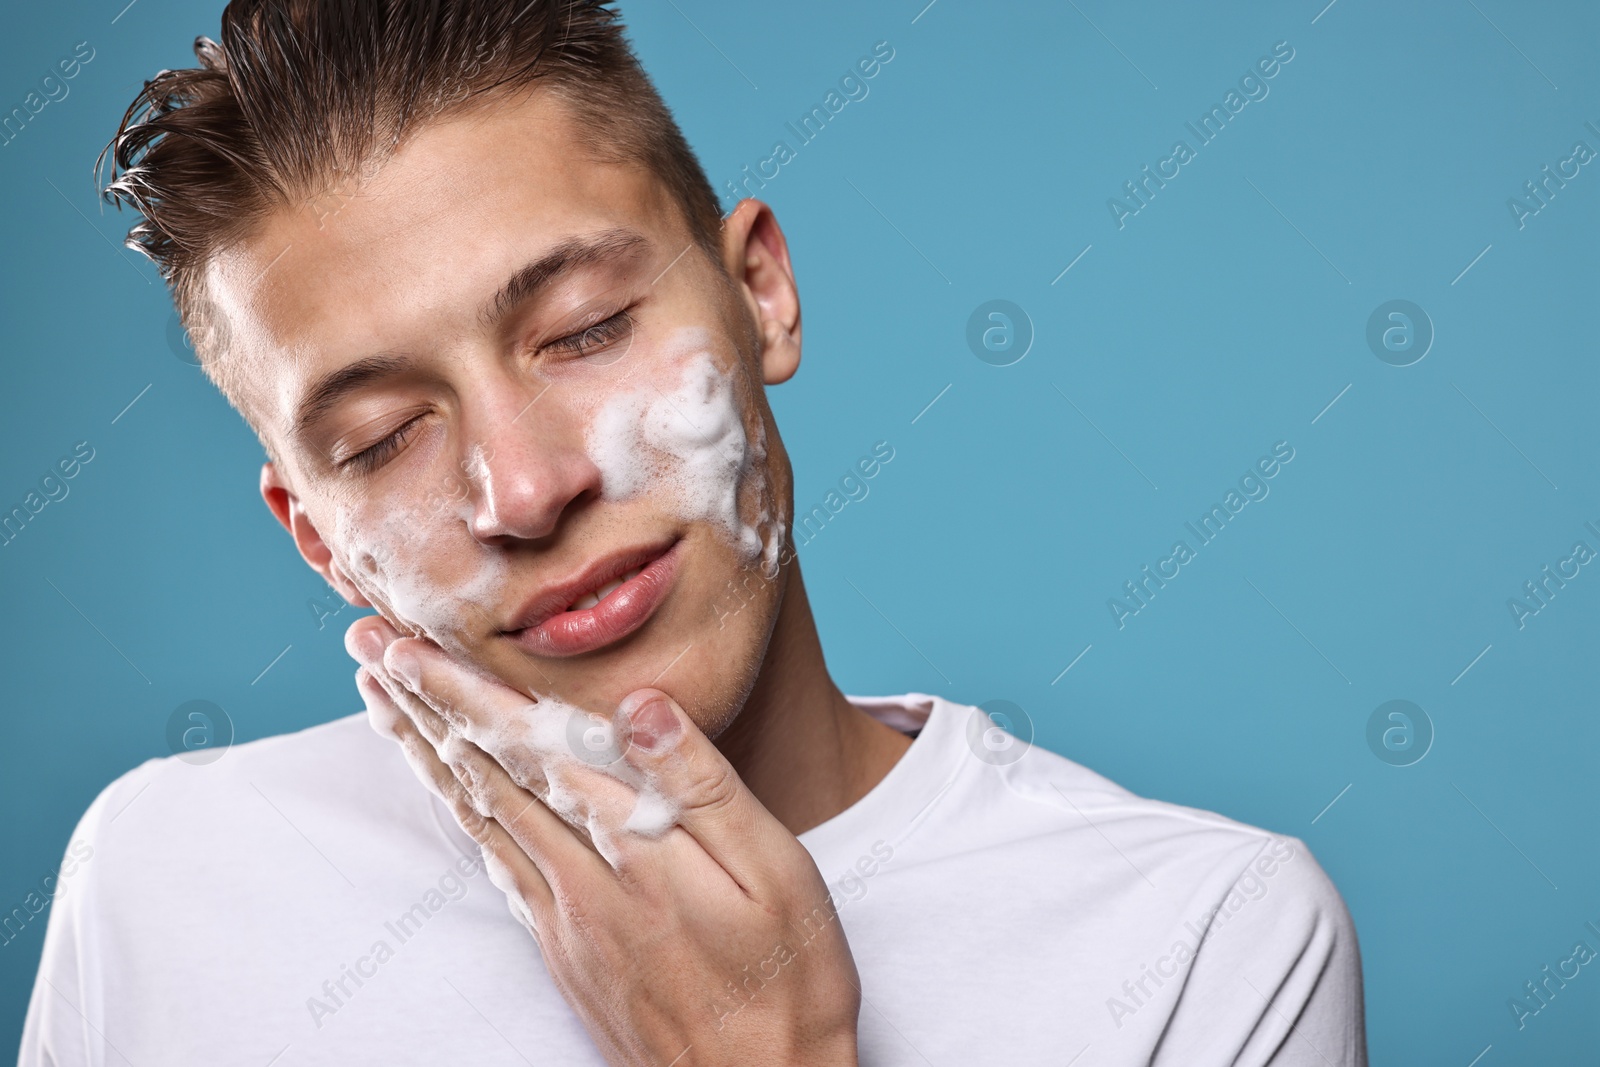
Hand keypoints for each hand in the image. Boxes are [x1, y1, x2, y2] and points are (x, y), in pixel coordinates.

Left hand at [346, 615, 861, 1066]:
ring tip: (384, 703)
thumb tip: (638, 704)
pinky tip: (451, 796)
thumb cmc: (788, 980)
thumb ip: (701, 784)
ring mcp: (567, 922)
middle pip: (485, 774)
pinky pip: (498, 865)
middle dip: (423, 704)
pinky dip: (463, 815)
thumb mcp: (775, 870)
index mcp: (632, 849)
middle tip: (368, 646)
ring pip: (480, 818)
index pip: (530, 748)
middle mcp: (581, 882)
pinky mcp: (567, 953)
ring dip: (427, 752)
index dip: (465, 692)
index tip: (409, 644)